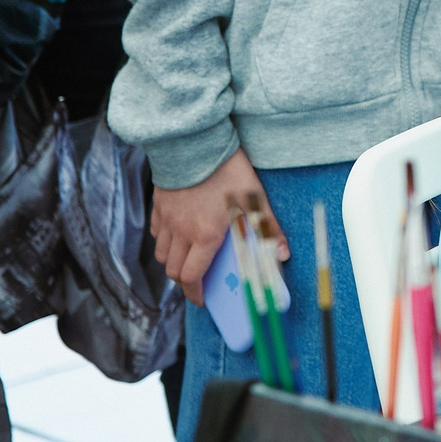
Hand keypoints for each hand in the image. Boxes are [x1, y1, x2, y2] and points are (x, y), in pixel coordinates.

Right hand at [151, 150, 283, 305]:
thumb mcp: (255, 199)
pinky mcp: (159, 204)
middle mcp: (180, 232)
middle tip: (199, 281)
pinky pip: (156, 232)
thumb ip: (268, 228)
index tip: (203, 299)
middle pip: (173, 270)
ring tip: (190, 259)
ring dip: (174, 262)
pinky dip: (165, 240)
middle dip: (185, 281)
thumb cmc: (227, 170)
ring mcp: (166, 219)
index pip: (192, 277)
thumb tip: (283, 253)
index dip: (196, 294)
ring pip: (162, 253)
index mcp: (204, 236)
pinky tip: (178, 234)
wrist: (195, 142)